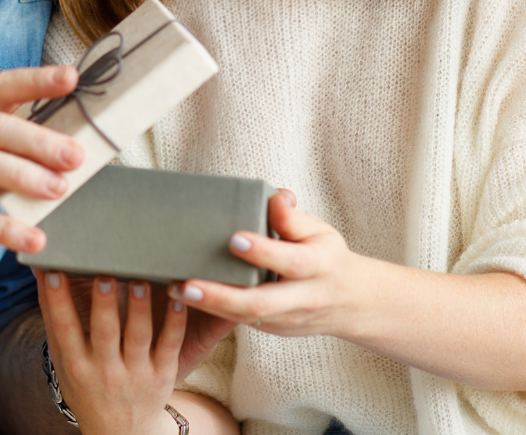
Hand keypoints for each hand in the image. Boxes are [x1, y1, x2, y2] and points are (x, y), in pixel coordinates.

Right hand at [0, 65, 82, 271]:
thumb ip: (1, 133)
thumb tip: (65, 134)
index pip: (0, 87)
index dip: (36, 79)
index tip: (72, 77)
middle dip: (39, 139)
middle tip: (77, 155)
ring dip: (24, 175)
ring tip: (59, 191)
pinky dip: (4, 228)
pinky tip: (33, 239)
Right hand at [38, 270, 186, 434]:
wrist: (119, 433)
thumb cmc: (85, 384)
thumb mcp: (63, 359)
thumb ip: (53, 315)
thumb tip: (40, 270)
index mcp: (76, 365)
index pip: (65, 329)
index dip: (58, 301)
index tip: (55, 272)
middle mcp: (105, 371)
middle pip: (104, 332)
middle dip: (104, 304)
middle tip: (104, 274)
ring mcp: (136, 374)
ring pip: (138, 336)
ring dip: (139, 308)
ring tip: (139, 280)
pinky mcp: (163, 374)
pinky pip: (170, 345)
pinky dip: (175, 323)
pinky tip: (177, 299)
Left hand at [169, 191, 363, 337]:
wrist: (350, 302)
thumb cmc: (326, 255)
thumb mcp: (318, 231)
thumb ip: (293, 217)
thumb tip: (275, 197)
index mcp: (318, 266)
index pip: (291, 261)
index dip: (264, 252)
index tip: (234, 238)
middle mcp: (303, 298)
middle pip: (261, 303)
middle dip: (221, 295)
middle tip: (186, 284)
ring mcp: (286, 319)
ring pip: (247, 318)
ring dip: (209, 306)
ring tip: (175, 290)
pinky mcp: (273, 329)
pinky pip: (242, 322)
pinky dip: (214, 311)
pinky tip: (185, 298)